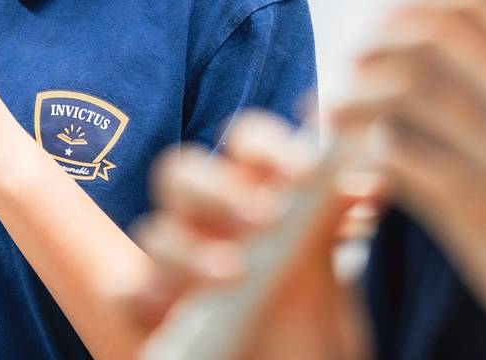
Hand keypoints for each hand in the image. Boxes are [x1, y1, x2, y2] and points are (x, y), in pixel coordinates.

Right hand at [124, 113, 367, 358]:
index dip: (265, 146)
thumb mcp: (331, 294)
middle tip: (265, 219)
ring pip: (156, 232)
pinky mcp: (151, 313)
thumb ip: (328, 237)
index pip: (246, 145)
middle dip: (218, 189)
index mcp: (257, 203)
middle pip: (184, 175)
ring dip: (190, 247)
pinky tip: (179, 307)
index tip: (301, 171)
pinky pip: (126, 290)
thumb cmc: (311, 347)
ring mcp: (177, 270)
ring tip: (234, 275)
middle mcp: (210, 229)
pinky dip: (146, 293)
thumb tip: (359, 177)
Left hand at [335, 0, 485, 343]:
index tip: (379, 21)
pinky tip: (349, 165)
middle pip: (427, 38)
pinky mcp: (472, 209)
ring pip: (401, 93)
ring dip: (352, 97)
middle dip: (371, 44)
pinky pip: (395, 158)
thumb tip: (429, 37)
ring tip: (331, 112)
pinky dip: (360, 154)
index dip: (410, 3)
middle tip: (348, 65)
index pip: (471, 3)